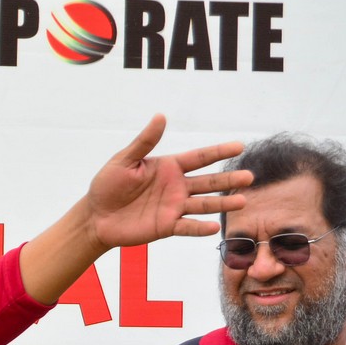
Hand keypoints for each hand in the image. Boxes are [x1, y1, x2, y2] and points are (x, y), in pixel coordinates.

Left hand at [83, 114, 253, 249]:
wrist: (96, 217)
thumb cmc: (107, 185)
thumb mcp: (124, 161)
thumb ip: (144, 142)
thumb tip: (160, 116)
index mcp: (168, 167)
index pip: (199, 158)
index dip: (219, 152)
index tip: (239, 146)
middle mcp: (176, 187)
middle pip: (208, 182)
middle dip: (229, 179)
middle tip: (249, 177)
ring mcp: (173, 207)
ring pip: (204, 204)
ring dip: (222, 203)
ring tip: (242, 201)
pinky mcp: (166, 226)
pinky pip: (187, 227)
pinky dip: (200, 228)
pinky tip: (215, 227)